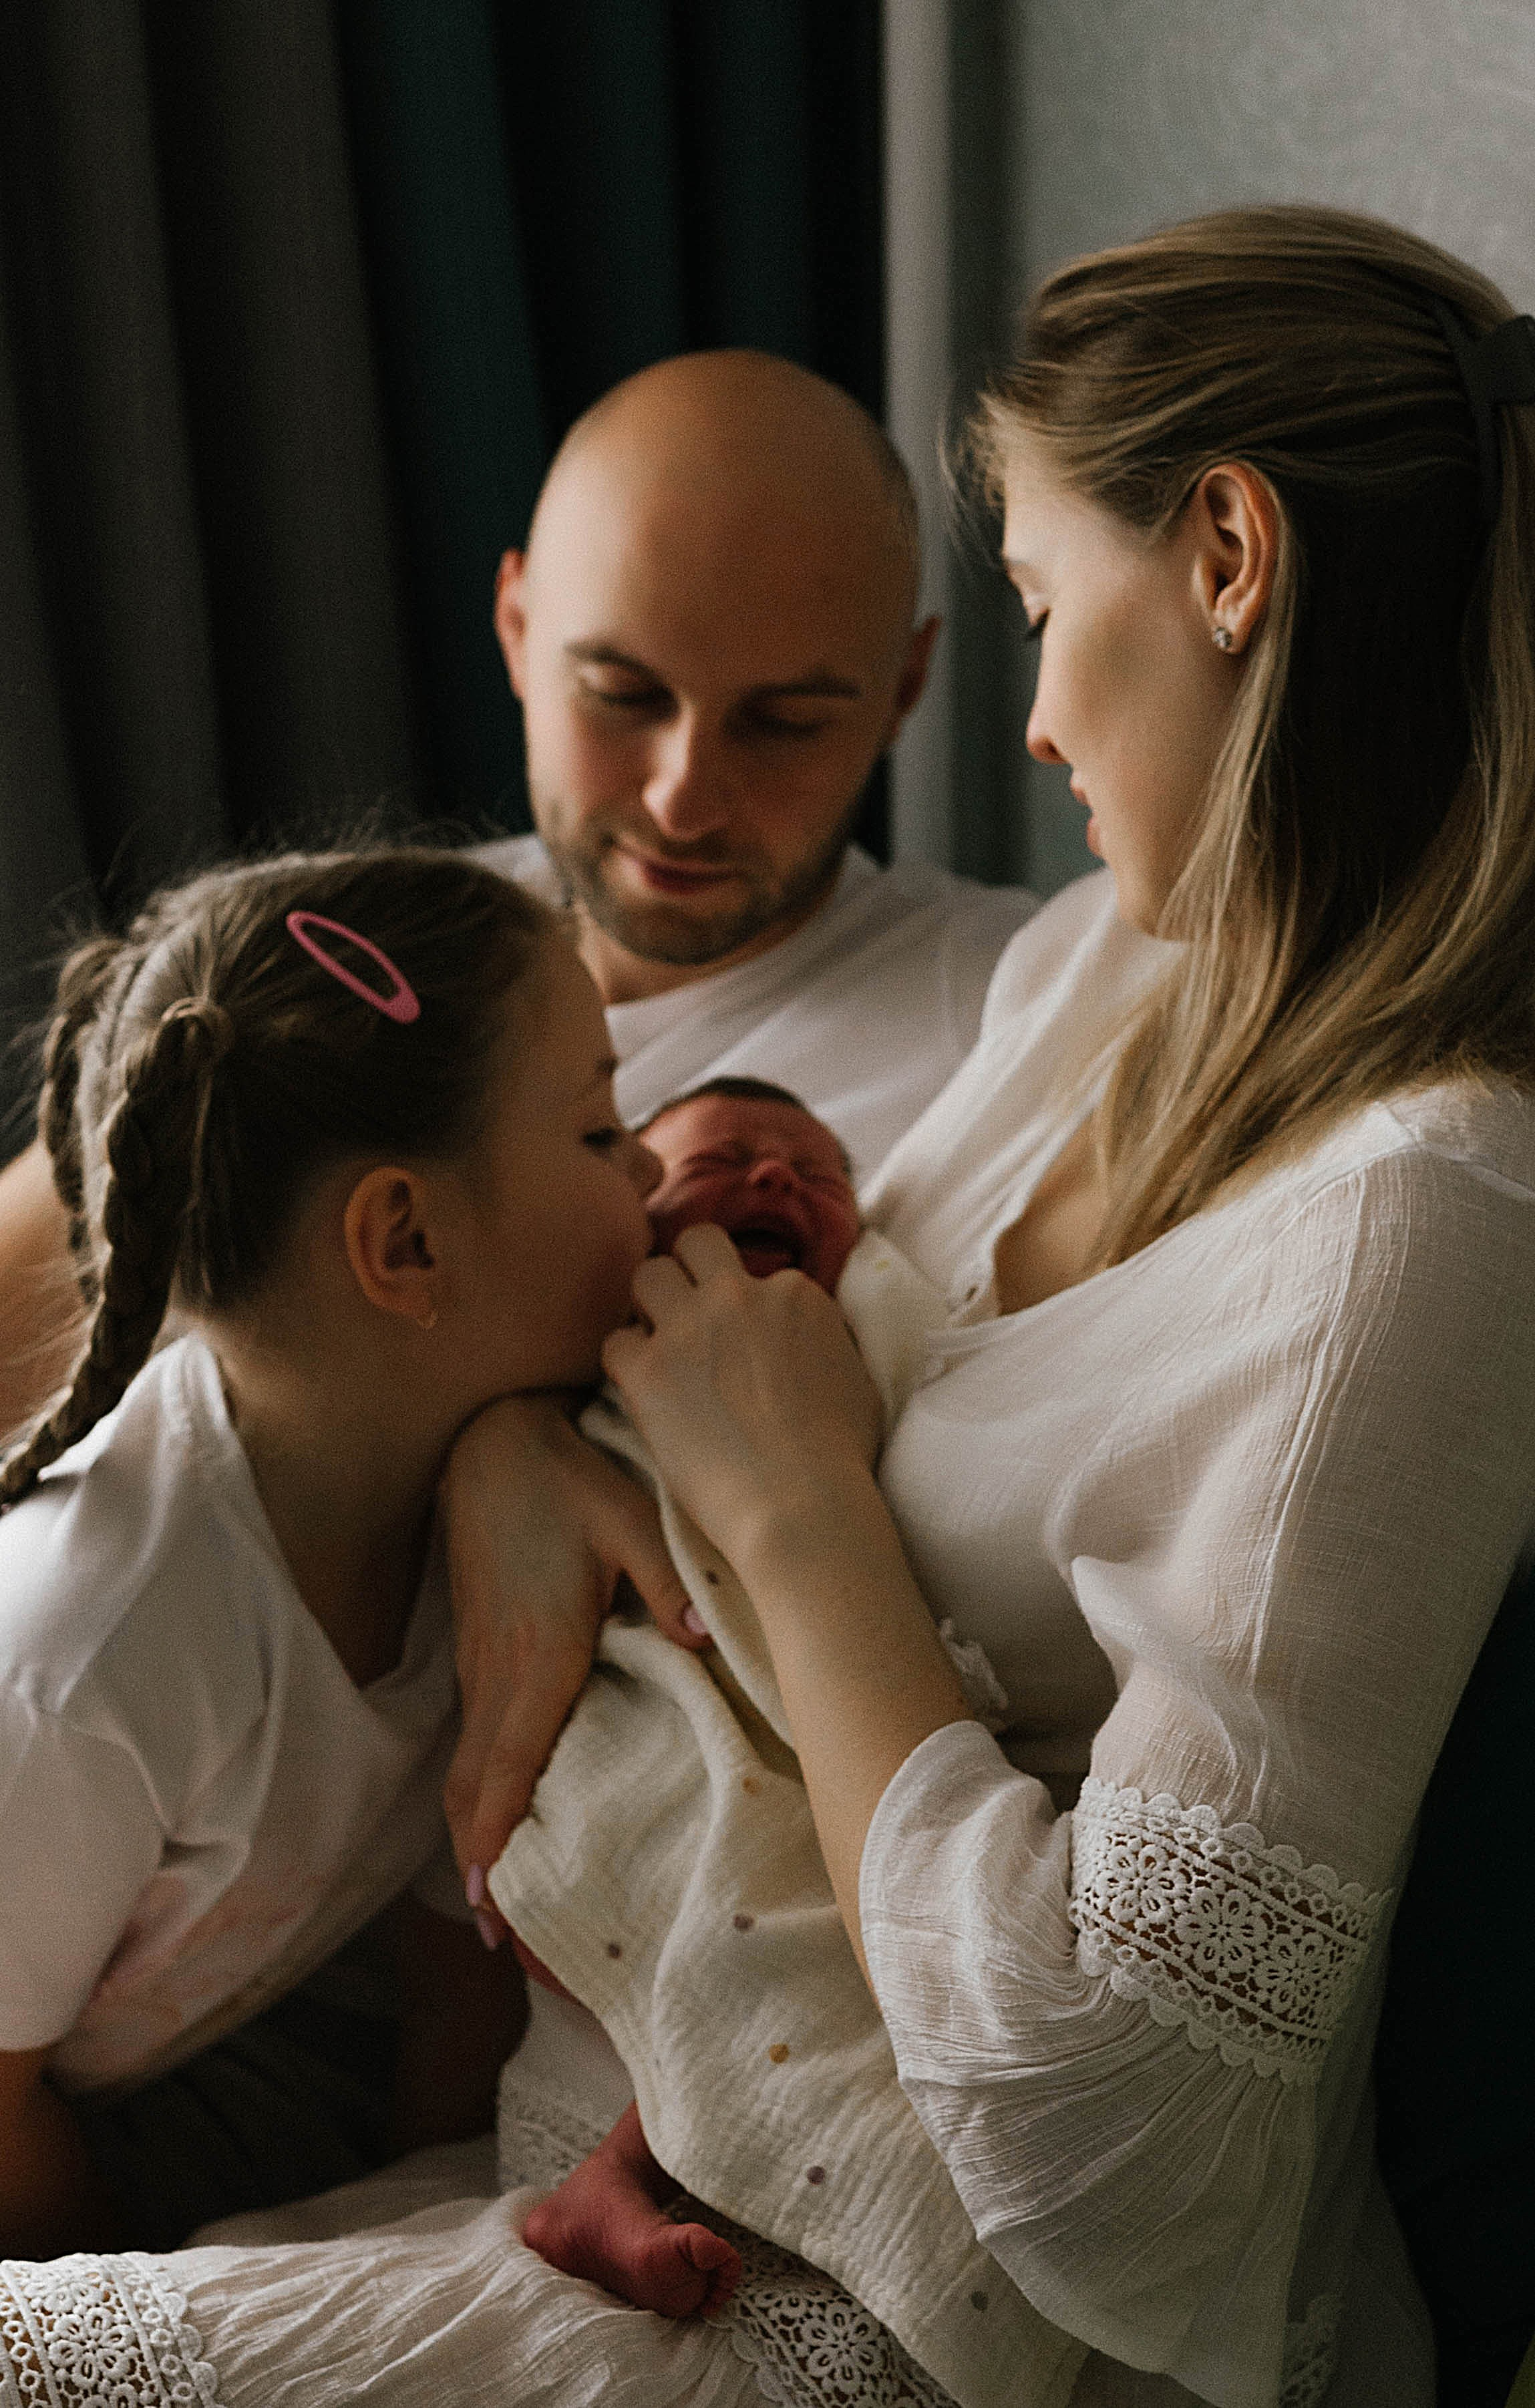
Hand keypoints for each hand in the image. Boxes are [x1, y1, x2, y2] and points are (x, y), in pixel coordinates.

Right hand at [440, 1395, 703, 1906]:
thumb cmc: (569, 1480)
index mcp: (538, 1654)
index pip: (509, 1766)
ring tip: (495, 1910)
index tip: (492, 1913)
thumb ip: (668, 1584)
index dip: (495, 1841)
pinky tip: (498, 1822)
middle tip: (503, 1947)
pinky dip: (478, 1796)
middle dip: (482, 1871)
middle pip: (475, 1791)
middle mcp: (500, 1673)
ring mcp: (481, 1665)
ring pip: (468, 1771)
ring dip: (475, 1838)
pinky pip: (475, 1742)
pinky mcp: (480, 1654)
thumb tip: (710, 1643)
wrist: (495, 1440)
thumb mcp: (630, 1521)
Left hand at [601, 1225, 883, 1573]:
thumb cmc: (840, 1457)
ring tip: (661, 1348)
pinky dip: (626, 1365)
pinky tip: (643, 1392)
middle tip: (689, 1316)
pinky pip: (615, 1342)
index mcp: (794, 1293)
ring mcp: (689, 1328)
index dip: (746, 1309)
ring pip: (646, 1274)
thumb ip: (826, 1340)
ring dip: (650, 1307)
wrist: (801, 1505)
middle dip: (689, 1271)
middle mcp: (738, 1295)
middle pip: (696, 1243)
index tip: (745, 1342)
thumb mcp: (857, 1377)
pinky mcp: (647, 1370)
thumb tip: (812, 1339)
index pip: (757, 1274)